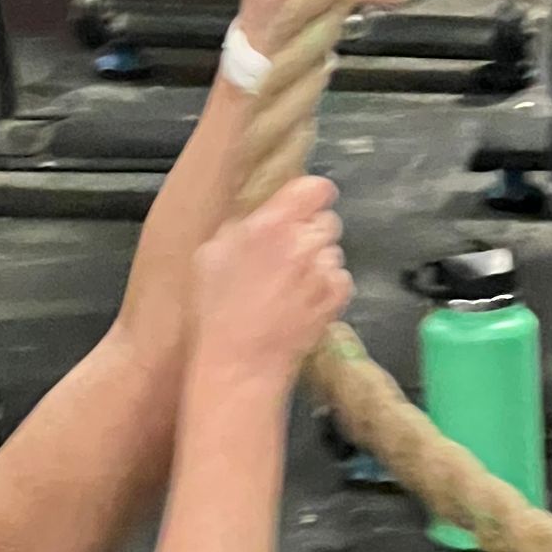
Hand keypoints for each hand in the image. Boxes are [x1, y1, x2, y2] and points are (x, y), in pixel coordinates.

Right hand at [193, 177, 353, 387]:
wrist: (240, 363)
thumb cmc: (216, 313)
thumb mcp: (210, 255)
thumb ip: (240, 227)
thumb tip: (256, 218)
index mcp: (271, 224)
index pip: (315, 187)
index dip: (312, 195)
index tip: (303, 207)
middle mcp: (303, 242)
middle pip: (327, 220)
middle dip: (310, 233)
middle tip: (288, 255)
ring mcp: (324, 271)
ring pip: (332, 252)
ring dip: (317, 263)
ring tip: (291, 286)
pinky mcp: (336, 297)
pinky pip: (341, 278)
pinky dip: (327, 287)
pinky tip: (304, 302)